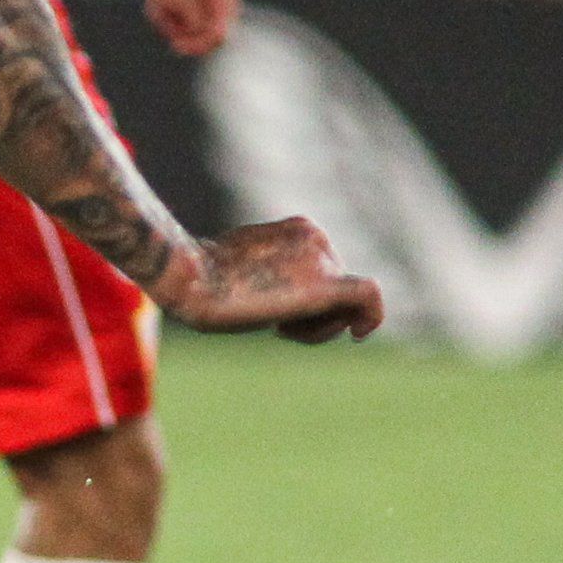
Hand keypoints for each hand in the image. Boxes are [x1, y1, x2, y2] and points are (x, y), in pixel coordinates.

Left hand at [139, 0, 242, 56]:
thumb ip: (196, 22)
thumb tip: (208, 39)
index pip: (220, 35)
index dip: (199, 45)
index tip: (175, 46)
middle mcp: (221, 3)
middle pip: (205, 36)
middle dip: (181, 33)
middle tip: (161, 20)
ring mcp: (206, 5)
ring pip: (188, 31)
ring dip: (168, 23)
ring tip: (155, 4)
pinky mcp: (190, 6)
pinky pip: (179, 23)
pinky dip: (165, 17)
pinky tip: (155, 3)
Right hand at [153, 217, 383, 342]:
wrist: (191, 280)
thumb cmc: (200, 278)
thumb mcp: (242, 266)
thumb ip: (271, 274)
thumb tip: (276, 296)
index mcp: (300, 229)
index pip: (324, 271)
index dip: (307, 300)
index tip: (280, 319)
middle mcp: (318, 239)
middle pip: (337, 288)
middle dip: (314, 316)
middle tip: (278, 329)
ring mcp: (323, 262)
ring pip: (347, 303)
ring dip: (320, 327)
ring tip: (281, 330)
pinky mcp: (325, 288)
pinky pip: (368, 299)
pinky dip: (371, 317)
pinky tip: (360, 334)